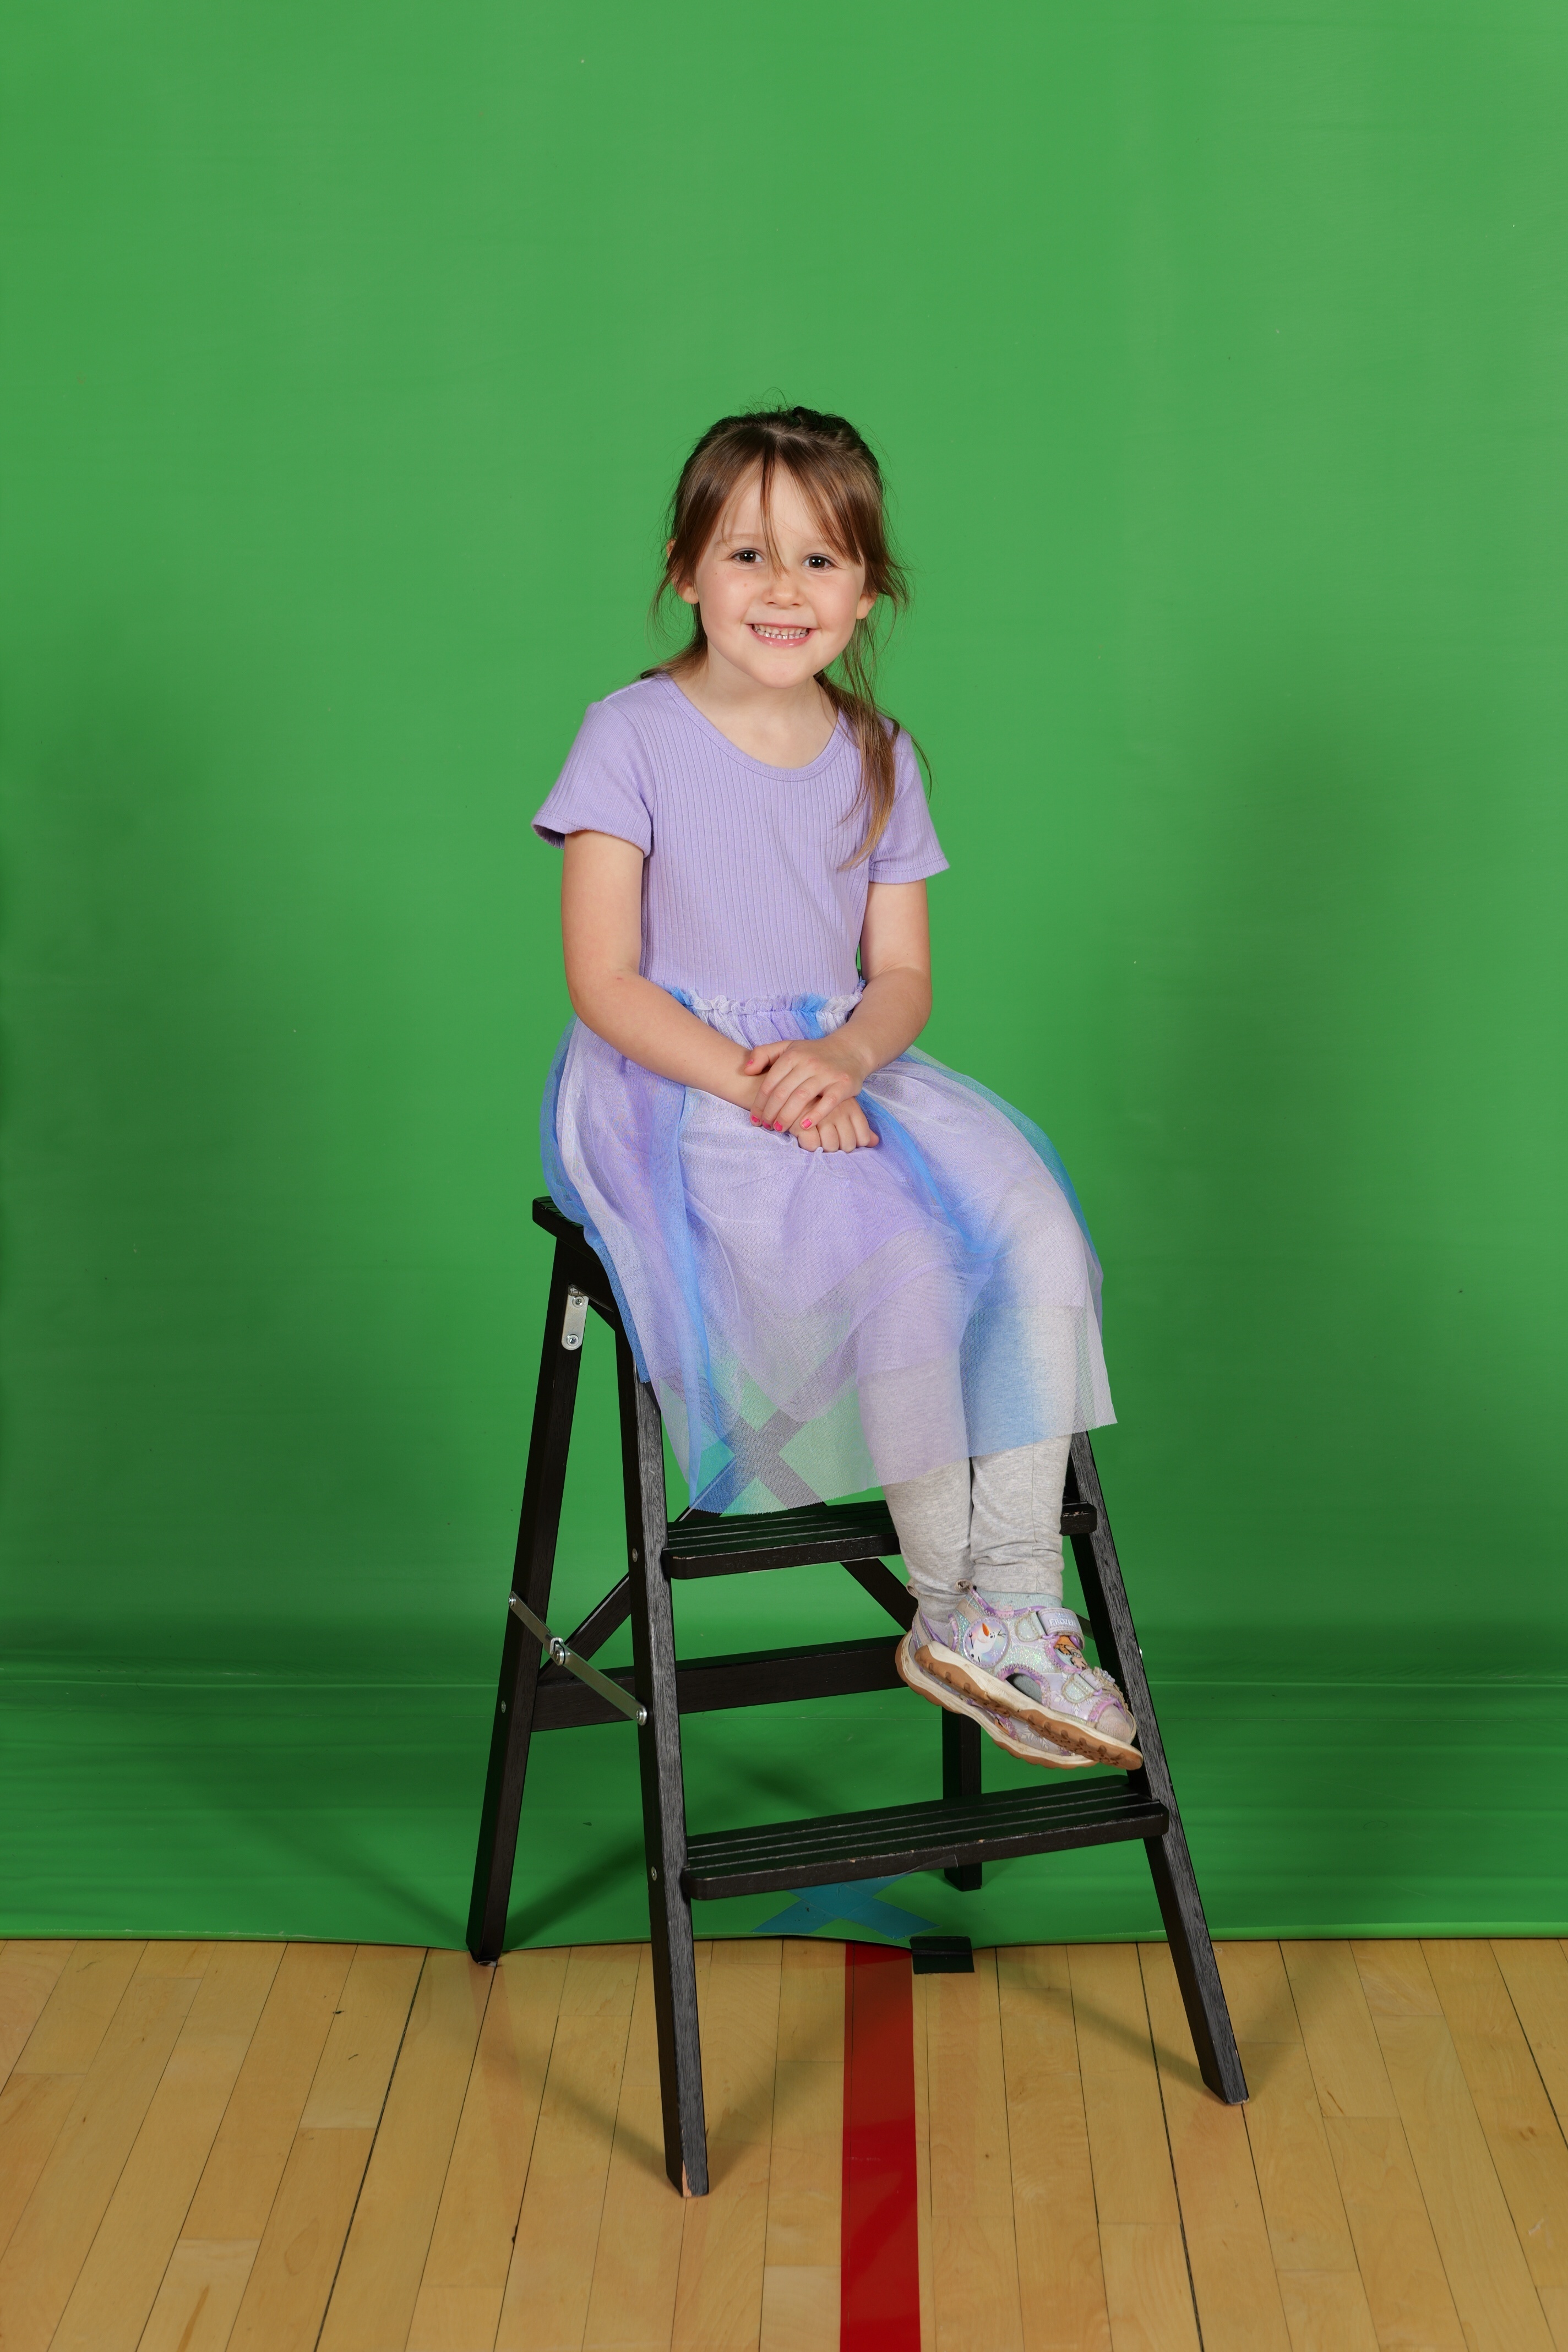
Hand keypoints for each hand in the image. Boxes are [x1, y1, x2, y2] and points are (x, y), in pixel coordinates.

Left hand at [744, 1034, 870, 1135]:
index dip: (759, 1103)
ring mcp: (827, 1073)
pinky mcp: (843, 1084)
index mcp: (793, 1055)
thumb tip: (746, 1070)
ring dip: (787, 1116)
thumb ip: (763, 1054)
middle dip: (770, 1113)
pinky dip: (814, 1116)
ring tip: (780, 1128)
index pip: (770, 1083)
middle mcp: (809, 1063)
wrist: (851, 1050)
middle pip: (783, 1092)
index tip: (755, 1118)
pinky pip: (827, 1103)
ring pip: (801, 1098)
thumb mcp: (788, 1047)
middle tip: (766, 1126)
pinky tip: (803, 1127)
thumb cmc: (814, 1053)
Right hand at [791, 1099, 879, 1152]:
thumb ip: (860, 1126)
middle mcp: (839, 1111)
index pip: (863, 1137)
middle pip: (848, 1145)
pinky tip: (805, 1137)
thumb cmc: (820, 1101)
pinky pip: (813, 1146)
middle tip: (826, 1140)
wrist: (791, 1087)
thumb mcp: (844, 1108)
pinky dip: (810, 1146)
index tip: (842, 1140)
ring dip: (824, 1148)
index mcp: (851, 1106)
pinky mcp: (803, 1123)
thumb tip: (875, 1142)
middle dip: (838, 1148)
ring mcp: (821, 1117)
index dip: (855, 1144)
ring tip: (816, 1138)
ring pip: (831, 1147)